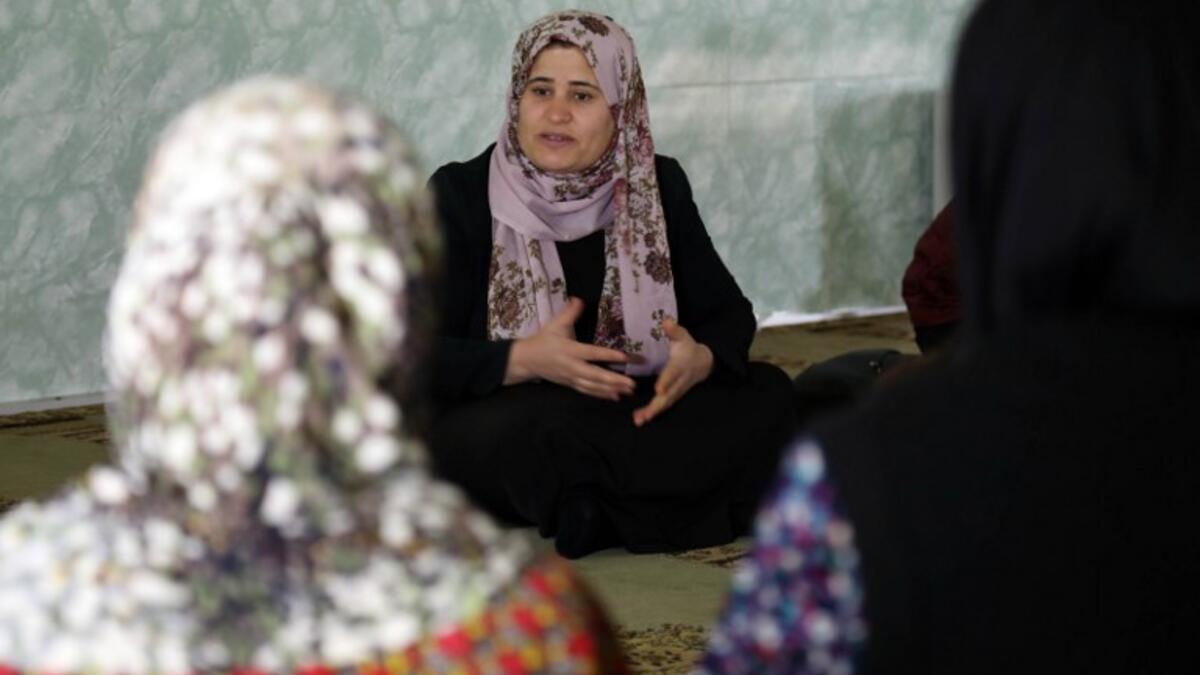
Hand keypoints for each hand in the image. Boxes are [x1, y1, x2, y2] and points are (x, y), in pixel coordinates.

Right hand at [505, 297, 635, 400]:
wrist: (527, 360)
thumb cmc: (543, 340)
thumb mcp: (555, 324)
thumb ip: (569, 313)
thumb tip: (579, 299)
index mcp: (570, 350)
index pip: (592, 353)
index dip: (608, 355)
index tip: (625, 357)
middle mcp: (572, 366)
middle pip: (595, 375)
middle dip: (614, 380)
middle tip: (631, 383)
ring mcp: (572, 378)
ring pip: (593, 386)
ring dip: (611, 389)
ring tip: (628, 391)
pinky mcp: (571, 385)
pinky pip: (588, 391)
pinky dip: (602, 394)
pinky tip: (616, 396)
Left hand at [632, 319, 712, 426]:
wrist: (704, 362)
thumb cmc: (688, 347)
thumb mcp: (683, 336)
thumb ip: (674, 330)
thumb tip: (666, 321)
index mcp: (680, 365)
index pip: (673, 374)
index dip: (667, 381)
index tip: (659, 390)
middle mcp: (680, 380)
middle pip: (669, 395)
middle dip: (657, 405)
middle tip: (644, 415)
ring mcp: (678, 390)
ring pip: (666, 403)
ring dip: (653, 412)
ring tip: (639, 420)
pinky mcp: (674, 396)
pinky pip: (664, 406)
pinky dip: (653, 413)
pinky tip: (639, 419)